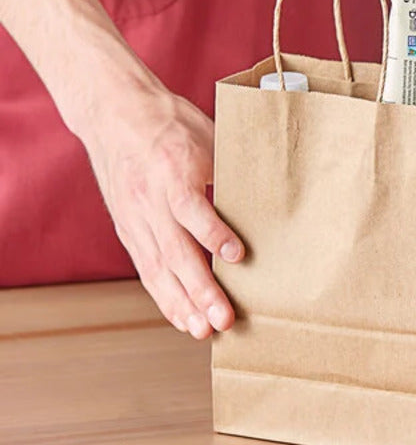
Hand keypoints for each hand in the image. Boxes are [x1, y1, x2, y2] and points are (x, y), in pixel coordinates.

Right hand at [82, 82, 243, 339]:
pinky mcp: (128, 229)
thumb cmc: (170, 122)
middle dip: (200, 289)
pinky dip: (164, 297)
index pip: (191, 208)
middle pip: (174, 251)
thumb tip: (270, 194)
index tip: (238, 256)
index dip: (213, 234)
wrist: (115, 113)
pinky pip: (146, 269)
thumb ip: (229, 167)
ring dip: (182, 303)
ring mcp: (135, 218)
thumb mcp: (206, 133)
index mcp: (172, 170)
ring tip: (205, 331)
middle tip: (224, 319)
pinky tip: (184, 318)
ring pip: (158, 268)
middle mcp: (150, 199)